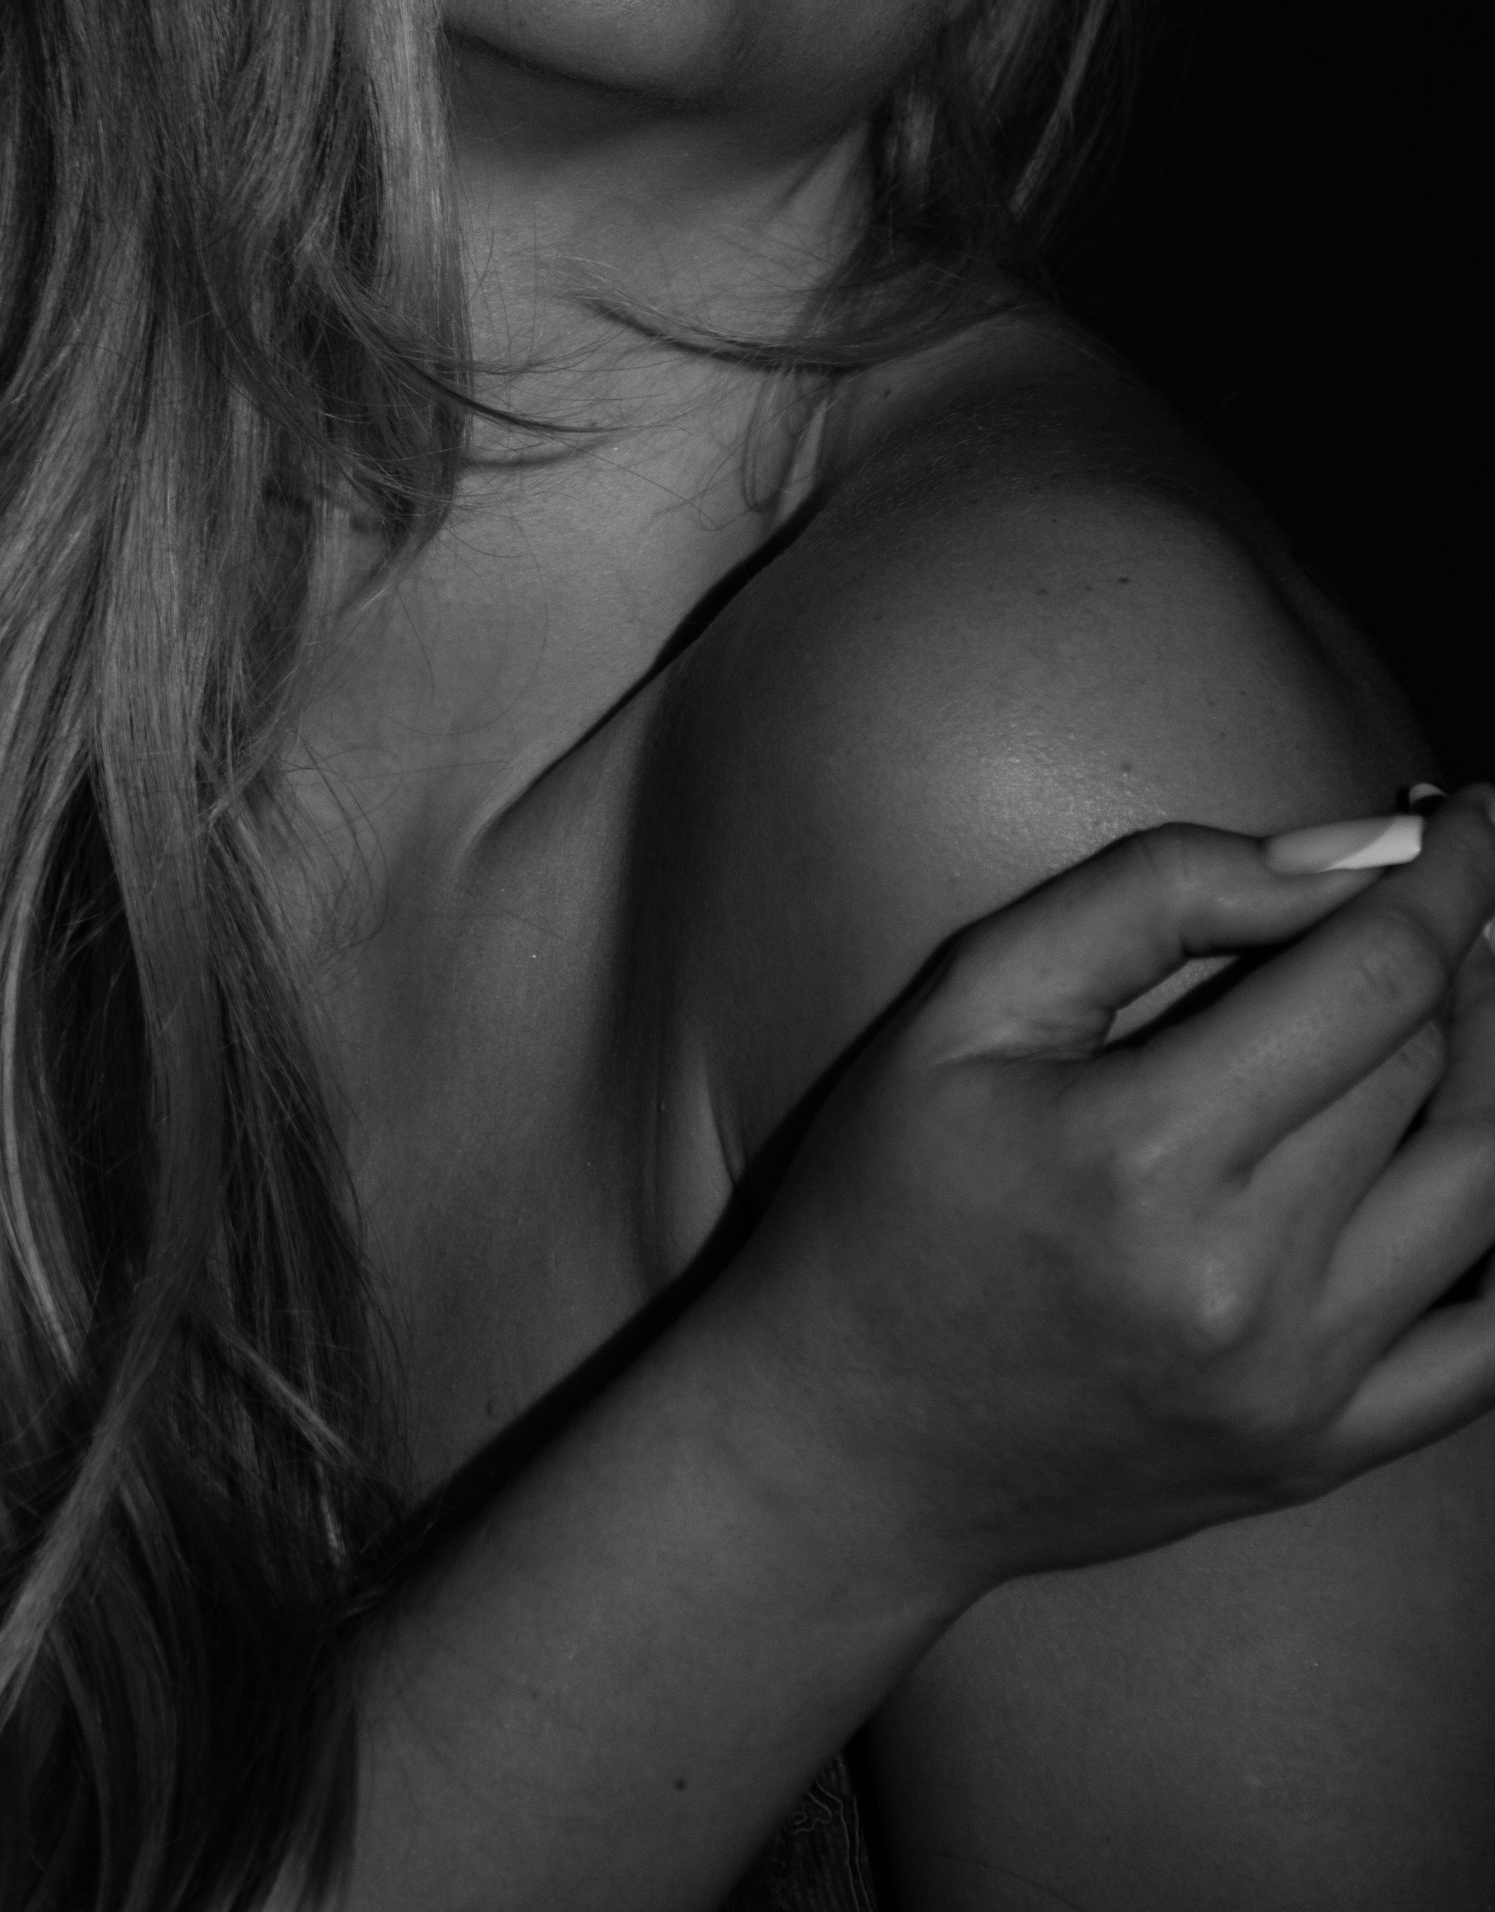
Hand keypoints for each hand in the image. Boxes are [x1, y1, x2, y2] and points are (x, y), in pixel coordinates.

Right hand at [719, 789, 1494, 1603]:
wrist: (842, 1445)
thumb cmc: (885, 1200)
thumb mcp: (967, 1003)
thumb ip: (1154, 894)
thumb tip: (1346, 855)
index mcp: (1143, 1152)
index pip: (1375, 978)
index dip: (1453, 878)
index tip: (1472, 817)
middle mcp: (1244, 1281)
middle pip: (1434, 1067)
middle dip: (1461, 954)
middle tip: (1445, 892)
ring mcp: (1297, 1387)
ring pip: (1490, 1188)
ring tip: (1477, 992)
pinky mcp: (1320, 1455)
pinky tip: (1482, 1148)